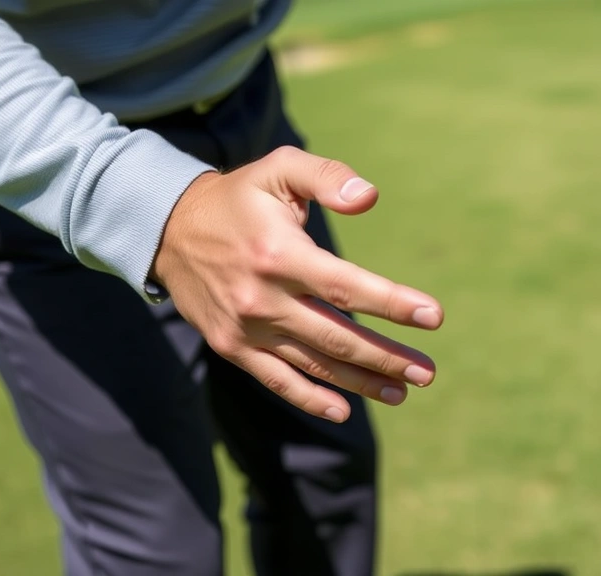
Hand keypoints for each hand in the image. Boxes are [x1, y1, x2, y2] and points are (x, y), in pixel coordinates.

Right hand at [151, 146, 443, 422]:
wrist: (167, 229)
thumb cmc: (240, 197)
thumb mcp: (279, 169)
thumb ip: (326, 176)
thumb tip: (369, 197)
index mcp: (279, 254)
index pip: (346, 288)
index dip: (392, 304)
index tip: (433, 316)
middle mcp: (262, 298)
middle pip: (337, 337)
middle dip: (388, 357)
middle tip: (426, 371)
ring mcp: (246, 329)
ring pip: (314, 365)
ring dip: (362, 382)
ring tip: (403, 390)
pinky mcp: (232, 347)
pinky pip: (277, 380)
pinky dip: (311, 399)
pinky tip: (345, 410)